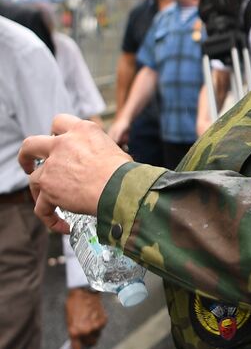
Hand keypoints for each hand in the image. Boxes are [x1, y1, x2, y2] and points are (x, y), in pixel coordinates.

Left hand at [20, 114, 132, 232]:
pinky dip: (50, 219)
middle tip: (29, 165)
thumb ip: (97, 152)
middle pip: (31, 144)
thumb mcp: (114, 150)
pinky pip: (42, 207)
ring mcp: (53, 166)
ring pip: (34, 178)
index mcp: (83, 131)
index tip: (56, 142)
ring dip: (40, 191)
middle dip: (26, 156)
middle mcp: (63, 144)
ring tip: (51, 203)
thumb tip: (100, 166)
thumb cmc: (127, 172)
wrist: (122, 188)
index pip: (60, 122)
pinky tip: (63, 226)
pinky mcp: (48, 188)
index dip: (55, 133)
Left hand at [65, 287, 106, 348]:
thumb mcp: (70, 322)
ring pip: (97, 336)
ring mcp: (95, 327)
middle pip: (90, 344)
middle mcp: (85, 331)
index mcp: (74, 332)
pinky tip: (94, 317)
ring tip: (90, 322)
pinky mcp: (103, 321)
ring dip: (94, 332)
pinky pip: (101, 328)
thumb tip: (80, 343)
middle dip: (89, 341)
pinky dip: (99, 325)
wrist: (83, 293)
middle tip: (87, 334)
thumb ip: (75, 333)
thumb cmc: (74, 307)